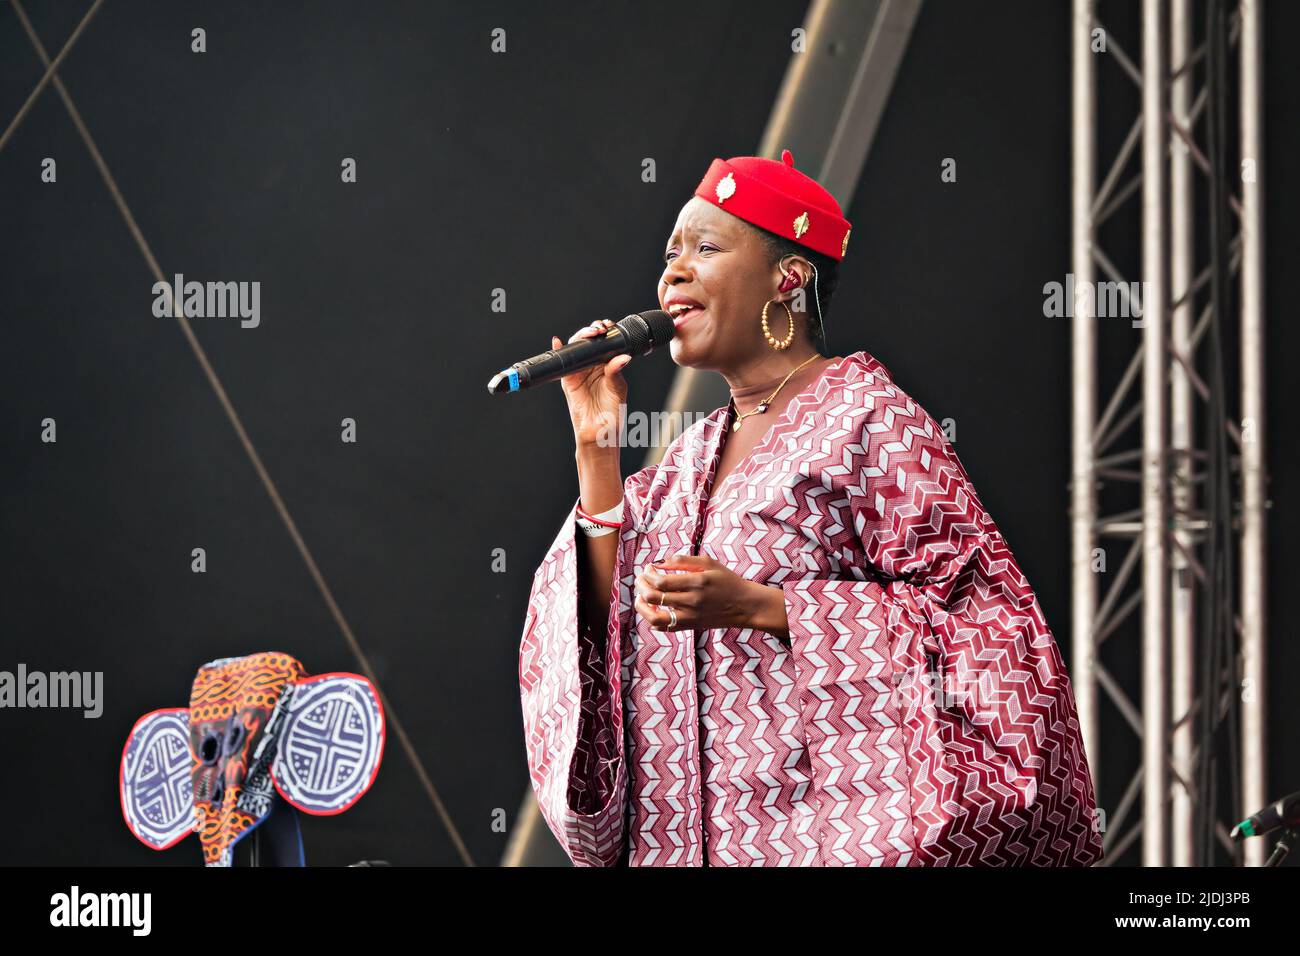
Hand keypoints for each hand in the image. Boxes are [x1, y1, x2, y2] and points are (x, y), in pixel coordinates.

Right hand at [553, 319, 630, 448]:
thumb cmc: (612, 413)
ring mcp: (580, 372)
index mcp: (608, 366)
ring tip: (588, 333)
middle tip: (599, 329)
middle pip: (589, 342)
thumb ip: (617, 371)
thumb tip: (623, 356)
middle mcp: (593, 367)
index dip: (606, 332)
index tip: (609, 327)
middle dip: (592, 331)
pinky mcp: (569, 380)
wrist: (599, 432)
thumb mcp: (617, 388)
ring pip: (577, 348)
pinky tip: (557, 342)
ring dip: (580, 337)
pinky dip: (558, 350)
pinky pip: (563, 363)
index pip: (605, 343)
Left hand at [633, 554, 789, 639]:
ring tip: (640, 597)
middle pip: (653, 597)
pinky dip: (653, 620)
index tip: (649, 567)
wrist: (744, 605)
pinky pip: (665, 628)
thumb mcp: (709, 563)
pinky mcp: (690, 627)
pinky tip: (653, 609)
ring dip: (641, 606)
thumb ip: (683, 560)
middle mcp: (691, 601)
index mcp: (696, 583)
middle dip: (641, 585)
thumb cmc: (727, 581)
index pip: (661, 581)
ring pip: (655, 617)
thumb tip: (659, 562)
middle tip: (641, 578)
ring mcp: (689, 617)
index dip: (648, 574)